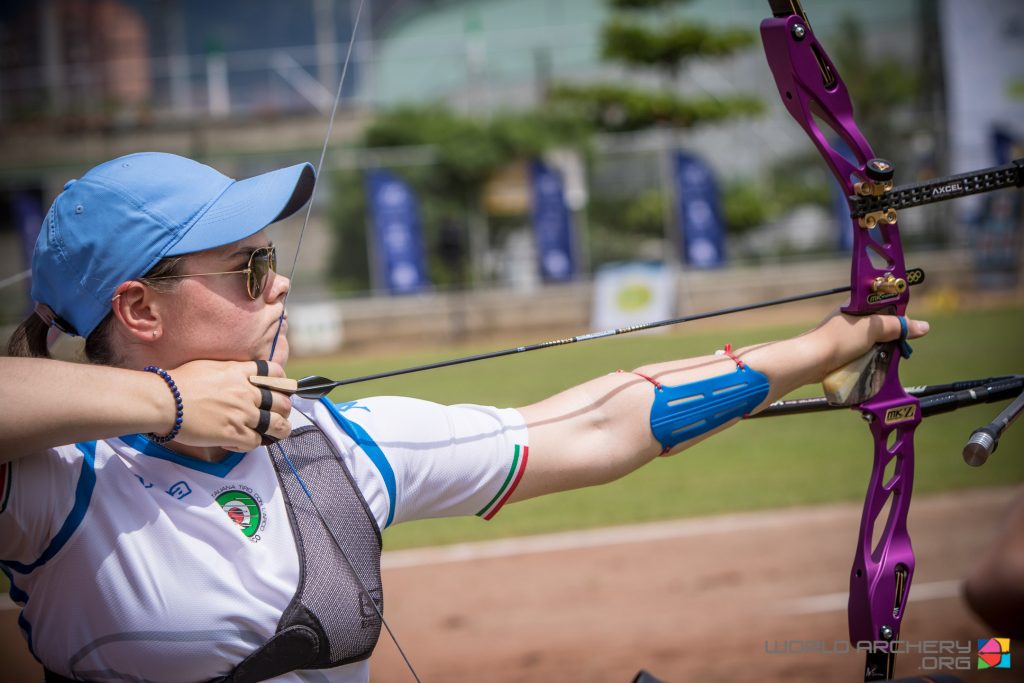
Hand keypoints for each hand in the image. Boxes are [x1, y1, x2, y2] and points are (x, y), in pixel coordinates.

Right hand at [155, 360, 292, 450]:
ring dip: (279, 430)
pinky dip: (250, 444)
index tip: (280, 389)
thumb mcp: (211, 366)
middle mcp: (246, 393)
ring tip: (276, 433)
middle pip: (282, 402)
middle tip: (279, 414)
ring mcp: (242, 414)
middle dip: (284, 410)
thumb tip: (239, 374)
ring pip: (277, 425)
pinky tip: (239, 442)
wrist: (165, 400)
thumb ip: (231, 371)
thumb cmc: (180, 382)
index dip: (282, 382)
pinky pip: (255, 442)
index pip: (275, 373)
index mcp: (241, 372)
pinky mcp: (233, 434)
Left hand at [811, 309, 929, 380]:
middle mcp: (851, 317)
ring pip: (873, 340)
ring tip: (889, 356)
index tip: (908, 327)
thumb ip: (897, 326)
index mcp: (857, 305)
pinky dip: (871, 357)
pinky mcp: (843, 350)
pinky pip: (864, 352)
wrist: (812, 361)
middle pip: (881, 324)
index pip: (885, 304)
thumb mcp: (873, 328)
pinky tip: (876, 363)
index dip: (898, 314)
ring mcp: (846, 335)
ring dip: (882, 348)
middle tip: (900, 345)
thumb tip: (923, 327)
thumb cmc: (840, 339)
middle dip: (892, 335)